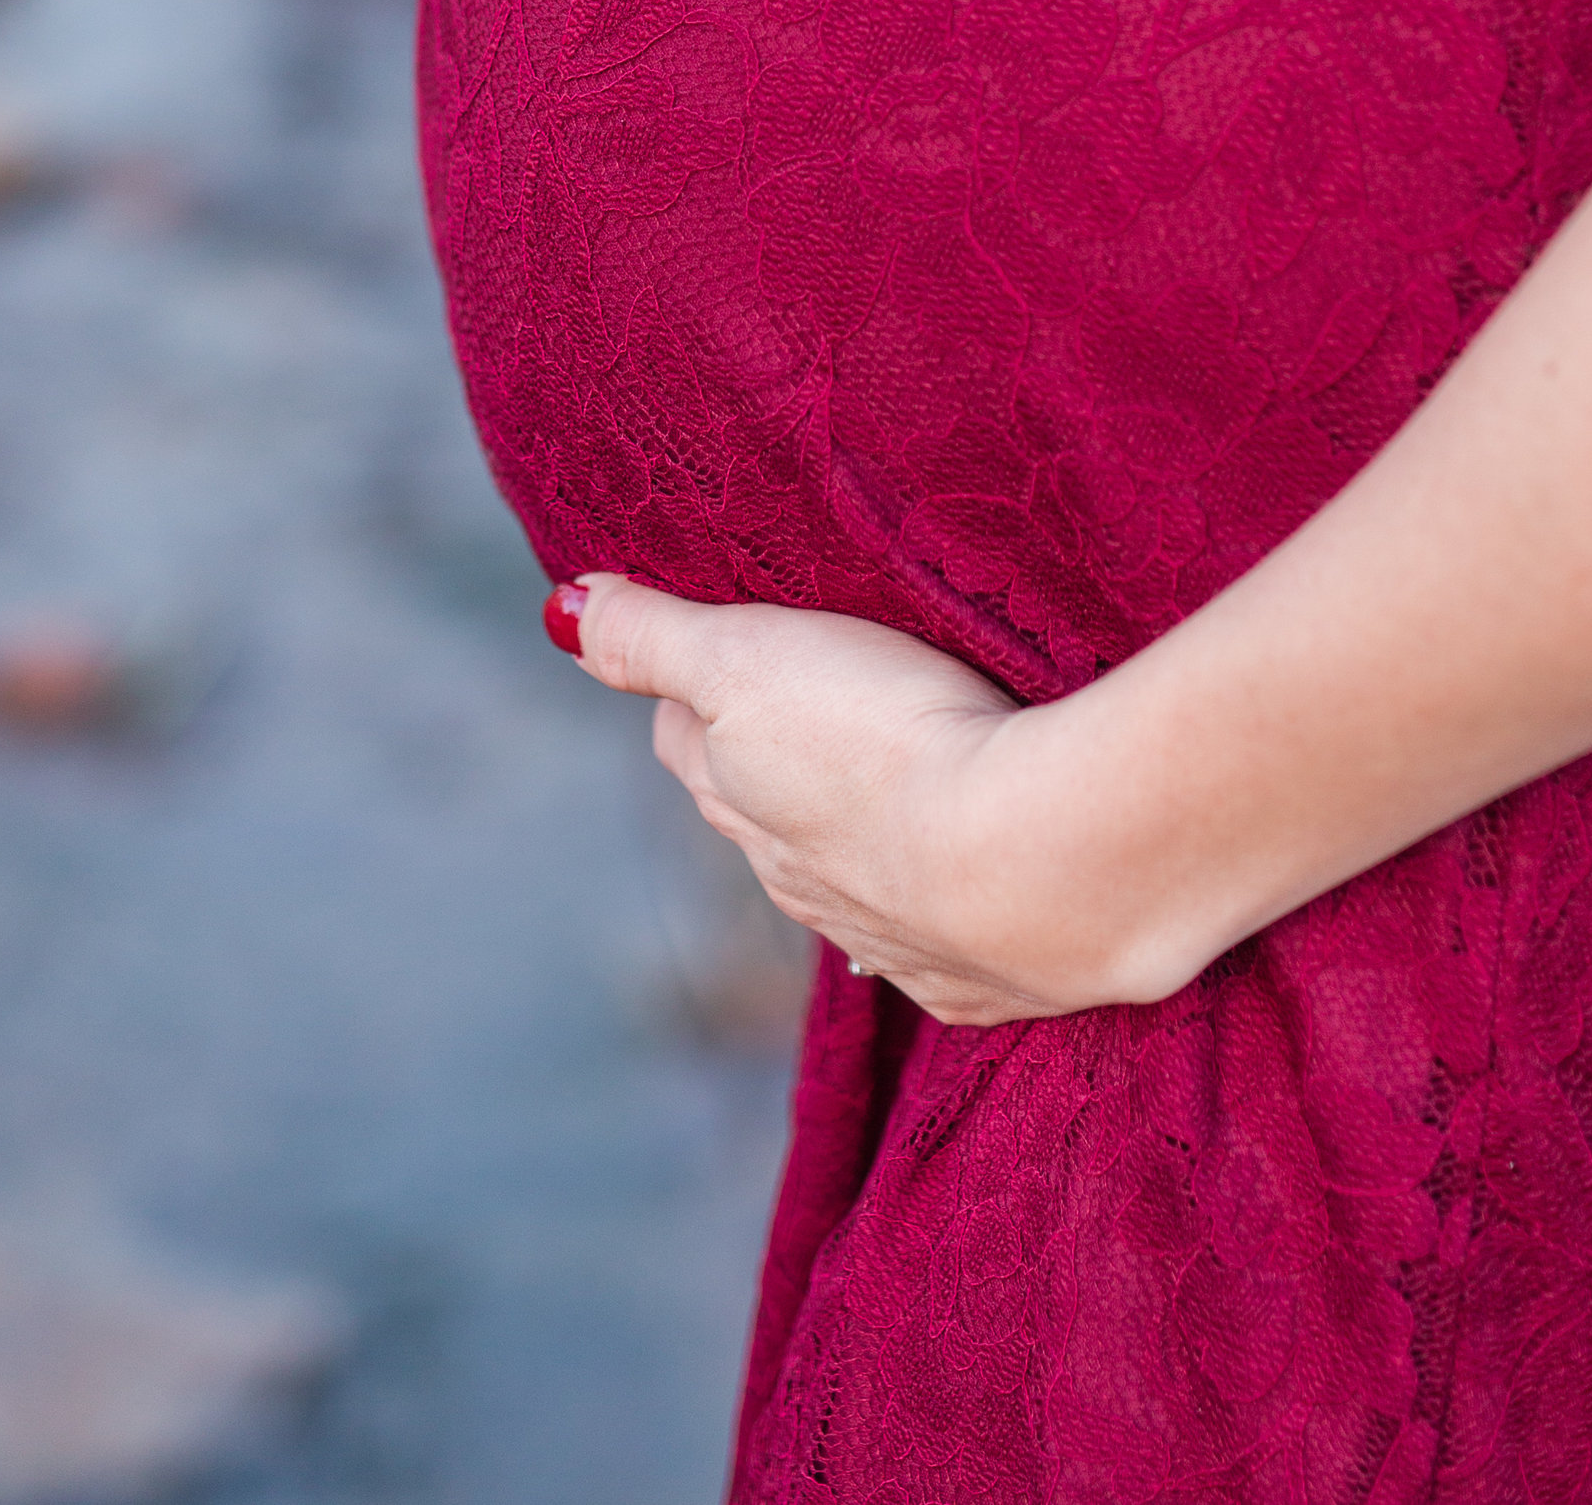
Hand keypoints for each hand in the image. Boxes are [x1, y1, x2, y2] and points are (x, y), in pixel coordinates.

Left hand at [560, 571, 1166, 1023]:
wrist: (1033, 865)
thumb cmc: (885, 738)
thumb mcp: (746, 658)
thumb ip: (651, 638)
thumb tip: (558, 611)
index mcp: (740, 798)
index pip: (685, 740)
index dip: (693, 694)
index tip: (716, 654)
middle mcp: (796, 880)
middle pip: (755, 815)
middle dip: (767, 768)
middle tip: (808, 710)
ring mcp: (888, 937)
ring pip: (841, 887)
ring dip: (857, 844)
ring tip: (889, 799)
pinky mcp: (975, 981)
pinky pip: (936, 955)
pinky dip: (938, 920)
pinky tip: (955, 901)